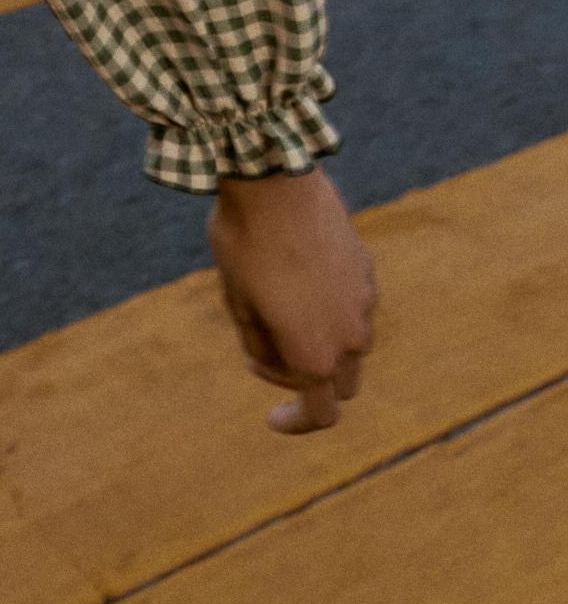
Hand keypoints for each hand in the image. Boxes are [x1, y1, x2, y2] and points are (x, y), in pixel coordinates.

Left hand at [209, 166, 377, 433]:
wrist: (274, 179)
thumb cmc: (244, 243)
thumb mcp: (238, 303)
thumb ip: (262, 346)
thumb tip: (279, 363)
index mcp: (316, 356)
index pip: (322, 416)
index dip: (298, 423)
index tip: (273, 419)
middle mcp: (350, 337)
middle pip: (339, 384)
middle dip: (305, 381)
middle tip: (261, 354)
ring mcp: (364, 302)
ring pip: (350, 346)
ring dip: (320, 344)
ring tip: (275, 310)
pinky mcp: (366, 270)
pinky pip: (352, 306)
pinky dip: (329, 309)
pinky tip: (296, 277)